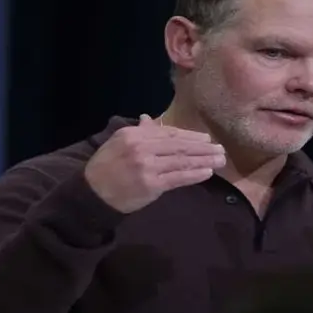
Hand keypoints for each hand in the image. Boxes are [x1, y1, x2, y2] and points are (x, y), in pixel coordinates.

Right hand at [84, 114, 225, 212]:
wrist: (92, 193)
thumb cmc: (106, 167)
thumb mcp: (118, 143)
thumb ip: (139, 132)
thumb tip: (150, 120)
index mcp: (135, 135)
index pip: (169, 133)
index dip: (190, 136)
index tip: (206, 139)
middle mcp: (142, 148)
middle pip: (179, 146)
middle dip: (203, 148)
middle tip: (220, 149)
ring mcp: (148, 167)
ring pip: (182, 161)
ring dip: (204, 160)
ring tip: (220, 160)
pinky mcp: (152, 185)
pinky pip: (178, 178)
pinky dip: (194, 174)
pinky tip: (207, 172)